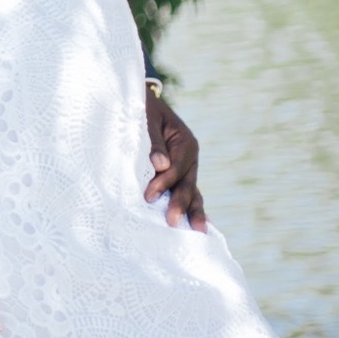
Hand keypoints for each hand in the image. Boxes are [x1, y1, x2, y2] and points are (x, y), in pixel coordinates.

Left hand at [144, 90, 207, 231]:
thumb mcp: (145, 119)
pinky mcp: (178, 177)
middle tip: (172, 223)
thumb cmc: (140, 110)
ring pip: (192, 191)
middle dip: (180, 203)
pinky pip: (185, 193)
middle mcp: (189, 157)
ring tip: (198, 232)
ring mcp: (186, 168)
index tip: (149, 196)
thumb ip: (153, 142)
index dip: (164, 182)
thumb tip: (160, 165)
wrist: (140, 105)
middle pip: (187, 183)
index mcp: (184, 141)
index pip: (176, 166)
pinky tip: (196, 226)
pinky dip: (189, 208)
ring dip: (192, 211)